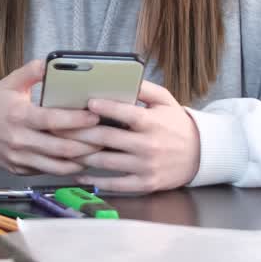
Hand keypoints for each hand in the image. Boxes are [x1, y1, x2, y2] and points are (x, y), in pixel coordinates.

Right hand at [0, 59, 101, 174]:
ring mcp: (18, 159)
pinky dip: (67, 168)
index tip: (97, 115)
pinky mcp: (19, 171)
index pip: (54, 121)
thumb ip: (33, 71)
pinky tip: (81, 160)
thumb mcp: (10, 82)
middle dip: (89, 144)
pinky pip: (48, 172)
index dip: (78, 120)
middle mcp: (19, 140)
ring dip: (82, 161)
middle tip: (108, 136)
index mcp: (18, 116)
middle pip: (62, 148)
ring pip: (59, 166)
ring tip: (100, 152)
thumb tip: (55, 61)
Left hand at [55, 80, 200, 192]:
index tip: (86, 103)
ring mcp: (145, 166)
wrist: (201, 154)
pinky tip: (80, 174)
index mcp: (152, 122)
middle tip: (58, 127)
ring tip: (63, 148)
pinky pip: (115, 184)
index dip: (105, 108)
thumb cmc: (177, 124)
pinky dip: (96, 181)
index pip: (125, 113)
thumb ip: (143, 88)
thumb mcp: (165, 100)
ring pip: (106, 162)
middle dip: (79, 132)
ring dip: (82, 156)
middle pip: (106, 138)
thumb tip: (121, 77)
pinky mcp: (145, 183)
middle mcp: (147, 145)